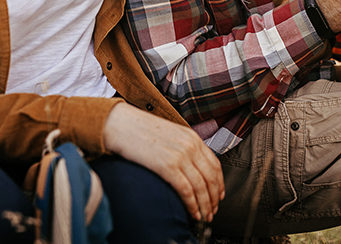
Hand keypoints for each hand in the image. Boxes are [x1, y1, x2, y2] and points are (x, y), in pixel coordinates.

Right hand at [102, 103, 223, 221]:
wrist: (120, 124)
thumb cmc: (140, 130)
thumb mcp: (170, 134)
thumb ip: (183, 147)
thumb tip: (191, 167)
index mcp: (192, 137)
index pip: (215, 164)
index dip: (219, 184)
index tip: (218, 196)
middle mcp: (190, 146)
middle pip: (211, 178)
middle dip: (213, 198)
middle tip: (212, 212)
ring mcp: (180, 156)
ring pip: (201, 187)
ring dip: (205, 205)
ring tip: (204, 216)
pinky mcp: (167, 166)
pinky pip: (186, 190)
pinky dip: (192, 205)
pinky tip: (192, 213)